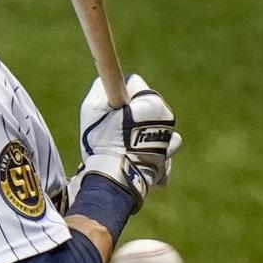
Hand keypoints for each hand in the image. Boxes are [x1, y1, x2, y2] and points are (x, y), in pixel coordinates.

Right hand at [70, 74, 181, 211]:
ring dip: (138, 133)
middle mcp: (166, 119)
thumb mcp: (92, 107)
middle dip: (128, 113)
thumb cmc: (103, 140)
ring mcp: (169, 141)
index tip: (109, 105)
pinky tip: (131, 158)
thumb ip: (102, 87)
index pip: (133, 83)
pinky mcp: (166, 161)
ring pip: (150, 128)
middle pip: (143, 106)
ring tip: (121, 145)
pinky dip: (145, 153)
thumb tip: (109, 83)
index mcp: (152, 102)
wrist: (116, 179)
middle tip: (111, 127)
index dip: (116, 92)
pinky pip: (155, 150)